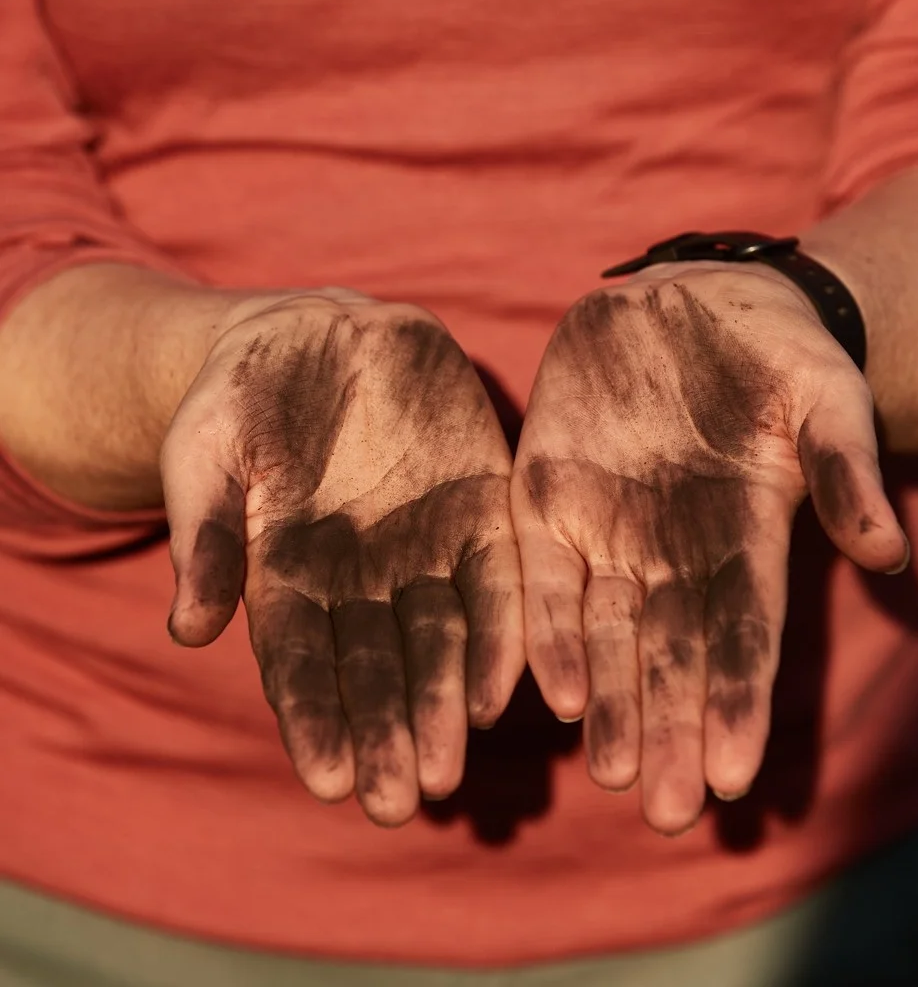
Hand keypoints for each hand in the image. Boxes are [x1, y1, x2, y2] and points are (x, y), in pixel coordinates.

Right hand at [162, 290, 523, 825]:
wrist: (317, 336)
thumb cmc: (244, 399)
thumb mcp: (207, 454)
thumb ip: (204, 536)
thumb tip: (188, 631)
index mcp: (290, 578)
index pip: (301, 665)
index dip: (315, 721)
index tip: (329, 782)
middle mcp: (364, 581)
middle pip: (378, 670)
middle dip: (388, 735)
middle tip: (398, 803)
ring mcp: (426, 549)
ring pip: (443, 640)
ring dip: (447, 705)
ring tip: (449, 767)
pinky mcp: (480, 508)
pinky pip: (500, 578)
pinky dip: (504, 632)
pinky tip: (507, 687)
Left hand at [511, 263, 907, 833]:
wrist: (688, 303)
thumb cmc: (771, 351)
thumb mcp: (823, 400)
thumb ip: (845, 471)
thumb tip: (886, 551)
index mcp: (743, 536)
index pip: (742, 634)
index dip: (737, 701)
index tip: (733, 774)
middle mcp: (671, 552)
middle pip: (671, 654)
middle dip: (670, 728)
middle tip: (665, 808)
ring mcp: (605, 529)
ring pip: (603, 632)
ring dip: (608, 701)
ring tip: (611, 770)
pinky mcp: (547, 497)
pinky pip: (539, 574)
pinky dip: (543, 631)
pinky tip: (547, 692)